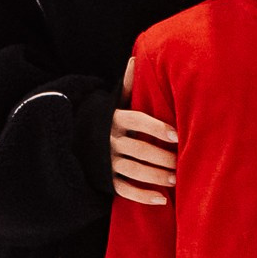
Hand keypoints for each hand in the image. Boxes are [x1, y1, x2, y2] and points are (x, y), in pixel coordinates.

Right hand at [111, 54, 177, 203]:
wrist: (73, 139)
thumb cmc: (105, 118)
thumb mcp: (113, 101)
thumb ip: (128, 84)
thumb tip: (136, 57)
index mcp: (115, 118)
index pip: (137, 120)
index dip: (156, 128)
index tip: (176, 135)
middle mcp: (110, 140)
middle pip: (139, 149)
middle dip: (162, 157)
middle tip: (183, 161)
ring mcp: (107, 161)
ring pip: (134, 171)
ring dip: (156, 177)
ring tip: (176, 179)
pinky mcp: (106, 179)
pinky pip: (124, 190)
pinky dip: (142, 196)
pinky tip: (161, 200)